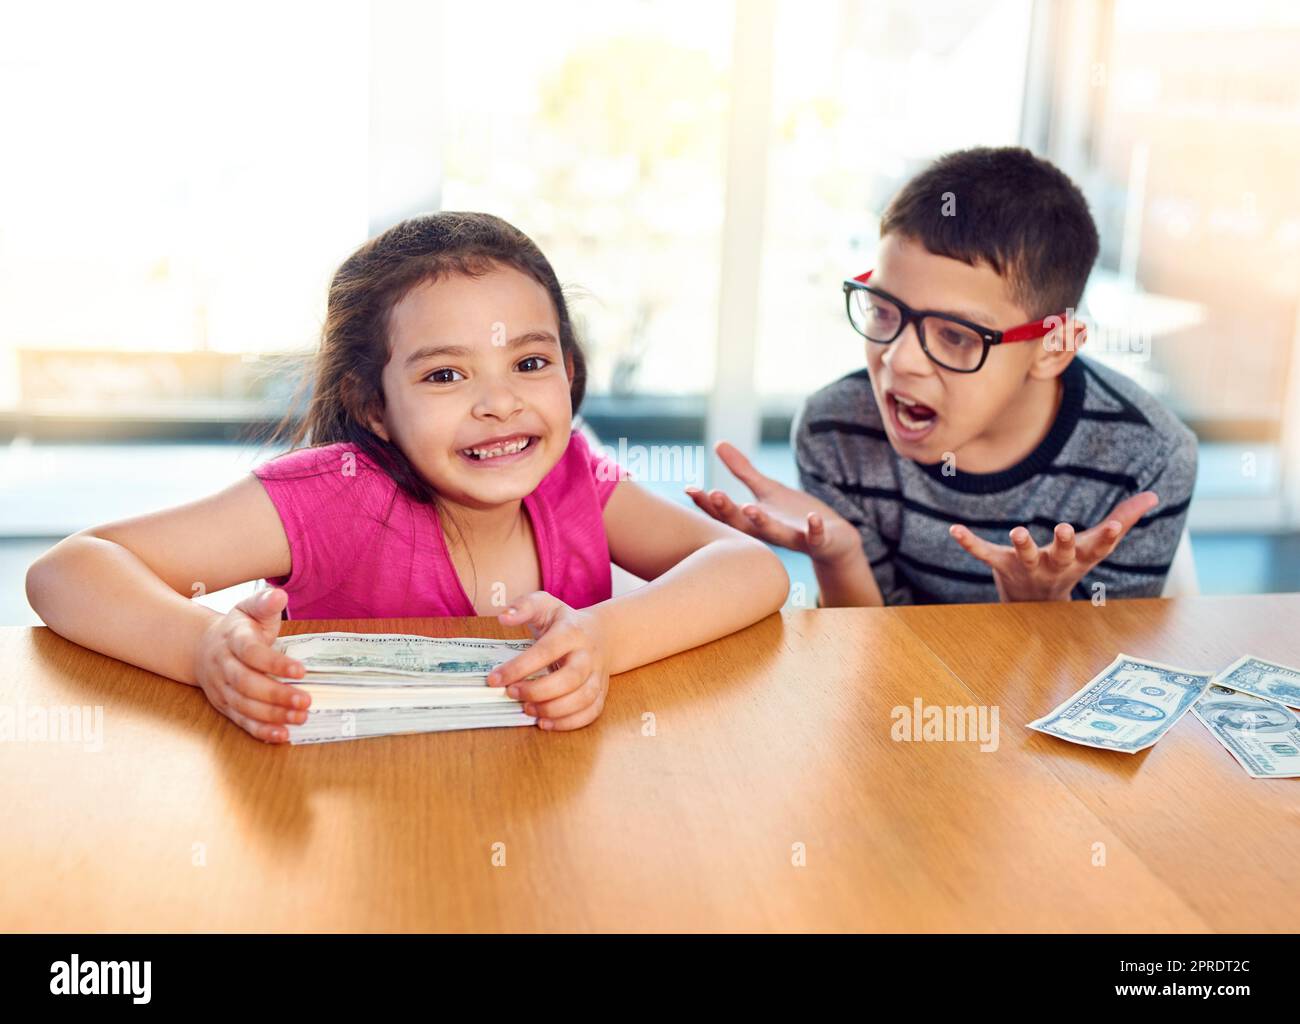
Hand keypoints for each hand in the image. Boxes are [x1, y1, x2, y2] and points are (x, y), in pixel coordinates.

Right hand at [194, 587, 308, 743]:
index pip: (251, 653)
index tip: (301, 670)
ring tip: (300, 717)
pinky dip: (261, 731)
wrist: (203, 647)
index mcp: (232, 639)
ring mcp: (221, 688)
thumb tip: (279, 596)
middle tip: (306, 701)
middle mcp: (223, 665)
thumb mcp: (250, 608)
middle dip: (276, 694)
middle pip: (246, 683)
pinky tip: (282, 735)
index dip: (275, 663)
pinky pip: (242, 721)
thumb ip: (265, 602)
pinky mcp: (225, 706)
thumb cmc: (239, 627)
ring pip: (244, 705)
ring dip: (272, 715)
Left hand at [489, 592, 609, 730]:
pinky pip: (591, 713)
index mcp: (571, 632)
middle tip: (512, 694)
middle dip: (538, 691)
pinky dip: (569, 723)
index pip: (546, 651)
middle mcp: (587, 655)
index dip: (519, 667)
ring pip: (583, 698)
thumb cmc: (564, 623)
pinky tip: (545, 722)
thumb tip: (503, 616)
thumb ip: (523, 607)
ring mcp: (597, 675)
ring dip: (553, 710)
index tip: (495, 679)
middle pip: (570, 678)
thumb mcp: (544, 605)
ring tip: (527, 710)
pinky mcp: (600, 693)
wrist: (601, 634)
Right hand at [685, 441, 859, 566]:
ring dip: (762, 522)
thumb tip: (717, 442)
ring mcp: (794, 536)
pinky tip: (813, 517)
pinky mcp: (819, 540)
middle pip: (743, 523)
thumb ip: (742, 470)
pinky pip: (816, 537)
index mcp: (755, 519)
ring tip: (750, 507)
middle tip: (712, 494)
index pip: (725, 512)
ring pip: (775, 532)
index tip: (689, 489)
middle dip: (728, 511)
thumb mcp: (767, 489)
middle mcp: (769, 530)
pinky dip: (813, 529)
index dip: (707, 503)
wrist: (833, 540)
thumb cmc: (794, 515)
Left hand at [948, 491, 1158, 601]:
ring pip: (1024, 556)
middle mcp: (1054, 564)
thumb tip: (1154, 496)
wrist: (1035, 604)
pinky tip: (954, 530)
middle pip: (1060, 554)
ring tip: (1018, 531)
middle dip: (1062, 543)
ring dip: (1022, 544)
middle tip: (1062, 528)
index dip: (1107, 536)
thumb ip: (1124, 518)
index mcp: (1079, 558)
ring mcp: (1026, 566)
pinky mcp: (1000, 564)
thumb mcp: (1096, 544)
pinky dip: (969, 543)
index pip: (1097, 547)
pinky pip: (983, 553)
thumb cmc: (1069, 563)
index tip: (1116, 524)